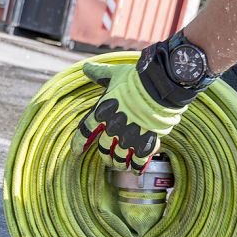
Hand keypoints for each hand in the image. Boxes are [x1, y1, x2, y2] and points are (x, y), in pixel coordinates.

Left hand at [71, 61, 185, 173]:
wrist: (159, 85)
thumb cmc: (136, 78)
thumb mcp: (114, 74)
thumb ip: (99, 73)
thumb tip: (85, 66)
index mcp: (101, 111)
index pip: (85, 131)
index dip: (78, 143)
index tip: (76, 152)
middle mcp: (112, 126)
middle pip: (103, 148)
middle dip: (105, 156)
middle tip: (107, 159)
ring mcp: (129, 136)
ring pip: (120, 157)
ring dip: (119, 163)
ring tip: (121, 165)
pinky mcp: (145, 141)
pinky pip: (138, 160)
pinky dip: (136, 166)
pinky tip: (135, 170)